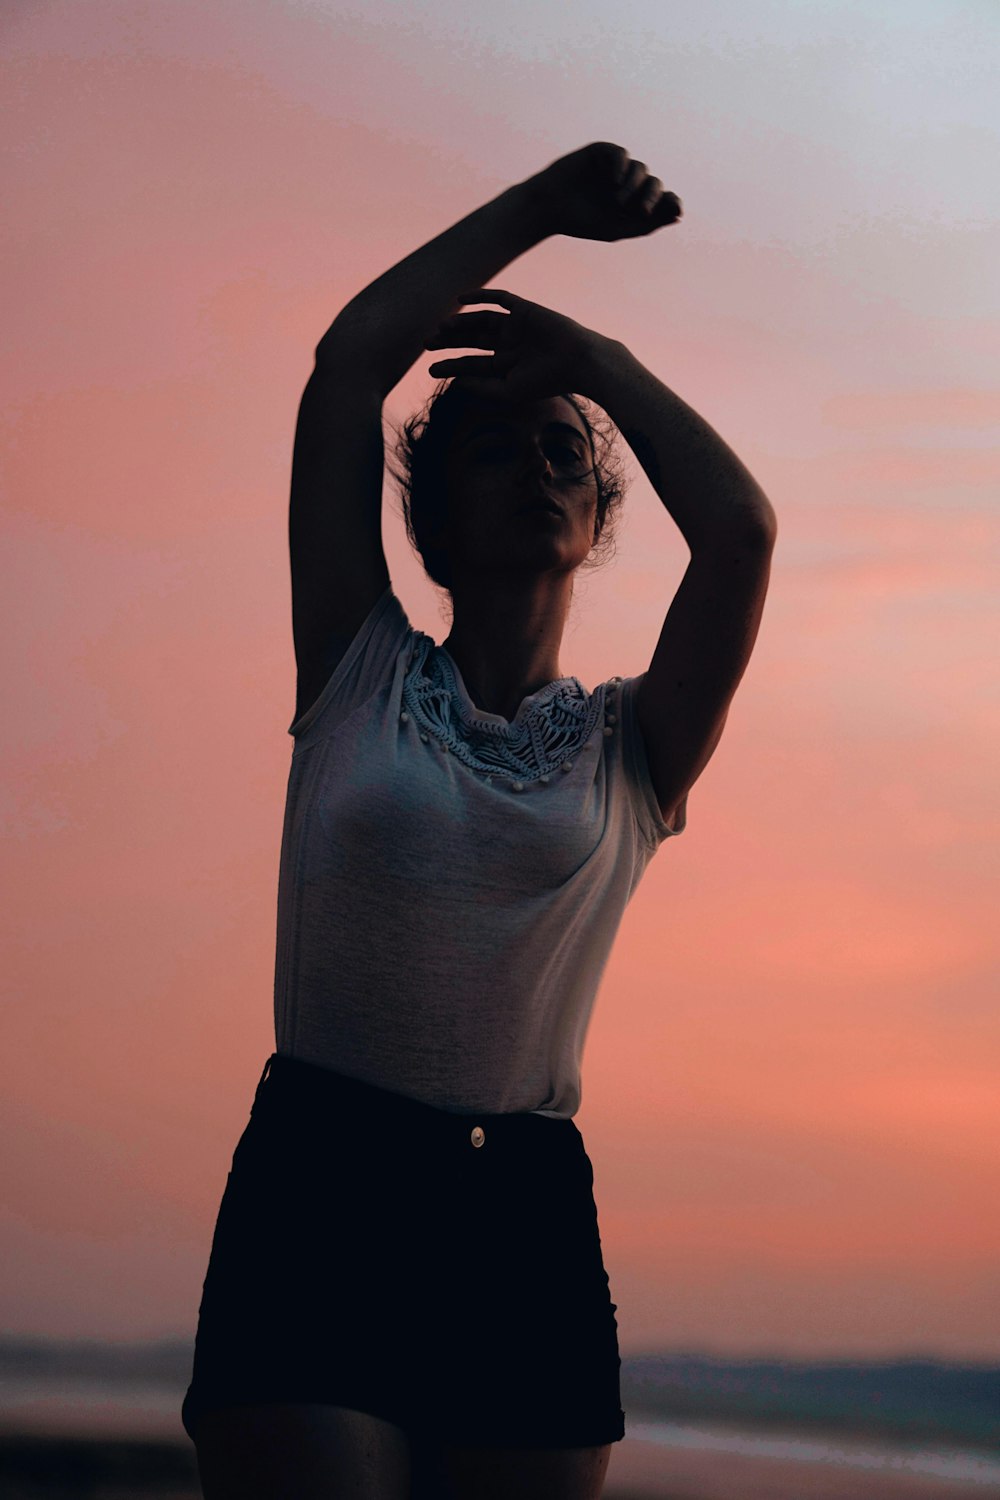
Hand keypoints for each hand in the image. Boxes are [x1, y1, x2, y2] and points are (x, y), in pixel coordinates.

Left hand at [425, 288, 608, 401]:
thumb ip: (481, 387)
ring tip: (441, 327)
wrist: (577, 361)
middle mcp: (509, 345)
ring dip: (460, 322)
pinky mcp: (524, 309)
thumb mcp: (508, 391)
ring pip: (480, 320)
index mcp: (507, 366)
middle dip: (449, 342)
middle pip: (472, 340)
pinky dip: (480, 296)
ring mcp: (516, 326)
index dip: (451, 366)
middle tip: (426, 343)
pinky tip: (461, 299)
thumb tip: (454, 382)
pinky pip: (499, 298)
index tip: (431, 369)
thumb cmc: (547, 381)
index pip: (473, 364)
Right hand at [521, 141, 681, 241]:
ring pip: (640, 169)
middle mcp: (628, 184)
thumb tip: (678, 215)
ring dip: (634, 186)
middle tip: (643, 210)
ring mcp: (615, 168)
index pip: (662, 199)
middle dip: (653, 196)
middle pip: (654, 184)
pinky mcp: (602, 152)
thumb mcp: (617, 227)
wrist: (548, 208)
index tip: (676, 209)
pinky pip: (621, 154)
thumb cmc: (581, 222)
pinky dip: (621, 166)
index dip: (671, 202)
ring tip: (617, 201)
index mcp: (633, 203)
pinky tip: (614, 182)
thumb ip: (647, 223)